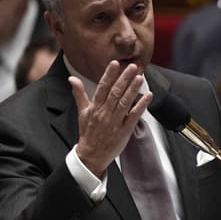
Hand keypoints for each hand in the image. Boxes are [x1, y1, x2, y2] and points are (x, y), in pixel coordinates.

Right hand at [70, 61, 150, 177]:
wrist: (91, 155)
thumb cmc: (88, 133)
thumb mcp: (82, 112)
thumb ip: (79, 94)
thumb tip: (72, 79)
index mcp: (95, 108)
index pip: (102, 87)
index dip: (109, 75)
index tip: (115, 64)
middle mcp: (104, 113)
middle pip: (115, 93)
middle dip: (124, 78)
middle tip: (132, 66)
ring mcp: (115, 122)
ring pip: (125, 103)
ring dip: (133, 89)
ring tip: (140, 78)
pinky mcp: (124, 131)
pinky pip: (134, 117)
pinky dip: (141, 106)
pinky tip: (148, 96)